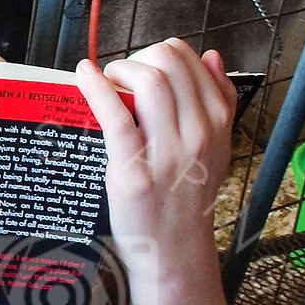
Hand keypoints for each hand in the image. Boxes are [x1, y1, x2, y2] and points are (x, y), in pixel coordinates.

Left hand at [74, 39, 235, 279]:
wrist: (175, 251)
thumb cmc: (186, 197)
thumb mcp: (216, 149)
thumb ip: (219, 101)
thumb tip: (212, 56)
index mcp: (218, 123)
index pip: (190, 60)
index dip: (159, 53)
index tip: (141, 68)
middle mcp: (200, 134)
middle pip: (169, 64)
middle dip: (137, 57)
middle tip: (120, 76)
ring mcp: (169, 154)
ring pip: (149, 82)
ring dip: (119, 70)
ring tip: (106, 82)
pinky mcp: (135, 173)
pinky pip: (116, 117)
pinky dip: (97, 88)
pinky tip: (84, 76)